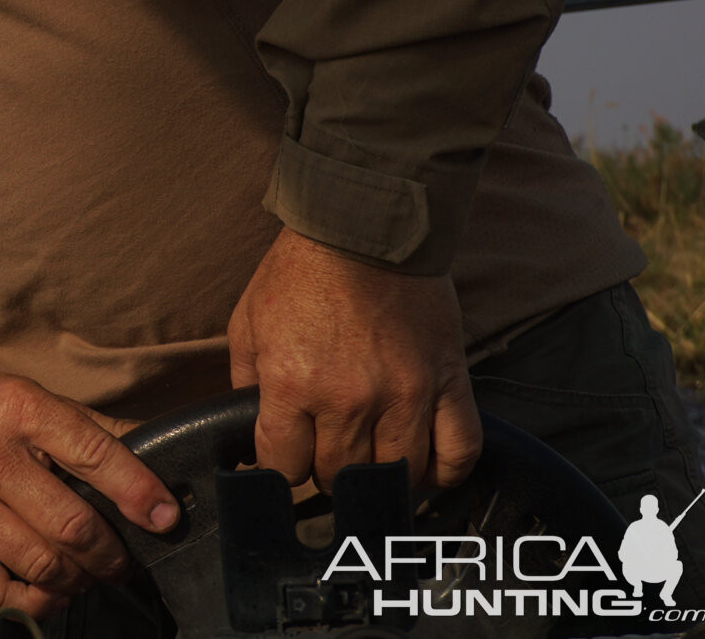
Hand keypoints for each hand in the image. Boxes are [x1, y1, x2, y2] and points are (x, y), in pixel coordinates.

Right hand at [0, 372, 180, 618]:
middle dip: (110, 554)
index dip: (136, 491)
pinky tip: (49, 591)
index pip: (93, 455)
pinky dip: (33, 602)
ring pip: (38, 563)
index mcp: (23, 410)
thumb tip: (159, 450)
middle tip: (122, 561)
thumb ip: (94, 429)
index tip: (165, 517)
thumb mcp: (36, 398)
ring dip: (78, 580)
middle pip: (68, 524)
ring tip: (88, 574)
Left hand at [228, 227, 480, 490]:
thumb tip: (245, 442)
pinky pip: (459, 452)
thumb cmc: (299, 274)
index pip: (283, 468)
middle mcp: (349, 398)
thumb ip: (245, 388)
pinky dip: (444, 473)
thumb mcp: (248, 327)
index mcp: (292, 383)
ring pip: (395, 476)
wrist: (362, 227)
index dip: (278, 470)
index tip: (282, 461)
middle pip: (337, 477)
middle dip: (324, 472)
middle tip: (324, 454)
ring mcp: (405, 394)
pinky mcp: (448, 382)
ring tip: (368, 463)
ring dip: (377, 478)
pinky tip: (423, 469)